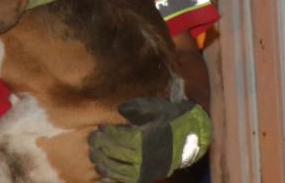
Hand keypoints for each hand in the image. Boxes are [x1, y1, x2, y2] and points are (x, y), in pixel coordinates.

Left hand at [88, 98, 211, 182]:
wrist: (192, 138)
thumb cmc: (171, 120)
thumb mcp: (156, 108)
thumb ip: (137, 108)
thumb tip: (119, 109)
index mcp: (147, 138)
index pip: (121, 137)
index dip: (108, 133)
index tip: (100, 127)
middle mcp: (145, 155)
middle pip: (117, 152)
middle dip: (101, 146)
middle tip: (92, 139)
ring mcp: (146, 168)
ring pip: (119, 169)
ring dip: (104, 162)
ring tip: (94, 155)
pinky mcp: (147, 176)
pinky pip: (126, 179)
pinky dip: (113, 177)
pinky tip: (103, 173)